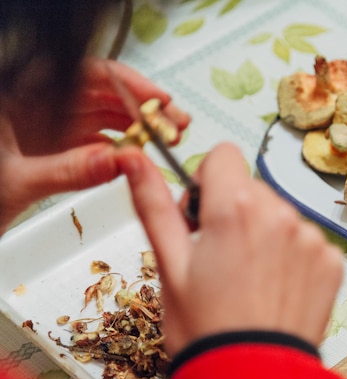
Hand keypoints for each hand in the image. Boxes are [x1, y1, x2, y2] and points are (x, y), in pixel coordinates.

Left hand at [0, 58, 189, 234]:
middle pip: (104, 95)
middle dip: (144, 108)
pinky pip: (100, 142)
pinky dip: (125, 150)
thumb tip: (120, 162)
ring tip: (169, 138)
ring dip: (141, 128)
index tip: (159, 99)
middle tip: (175, 123)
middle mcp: (42, 106)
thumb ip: (69, 171)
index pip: (86, 74)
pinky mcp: (61, 148)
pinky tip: (143, 158)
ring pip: (107, 117)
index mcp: (22, 96)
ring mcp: (53, 127)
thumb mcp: (17, 181)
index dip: (129, 83)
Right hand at [117, 142, 343, 356]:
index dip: (206, 182)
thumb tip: (136, 162)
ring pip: (279, 213)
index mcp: (236, 208)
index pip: (224, 155)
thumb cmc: (206, 330)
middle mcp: (280, 215)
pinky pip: (305, 239)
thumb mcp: (169, 265)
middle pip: (251, 187)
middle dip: (232, 210)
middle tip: (219, 255)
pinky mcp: (330, 261)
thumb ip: (155, 204)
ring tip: (247, 277)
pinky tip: (274, 287)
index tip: (201, 215)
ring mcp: (310, 239)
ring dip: (263, 233)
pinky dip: (290, 255)